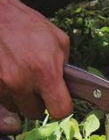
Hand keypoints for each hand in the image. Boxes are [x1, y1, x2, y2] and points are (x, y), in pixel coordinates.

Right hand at [0, 0, 71, 121]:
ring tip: (23, 78)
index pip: (60, 111)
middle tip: (38, 88)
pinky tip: (11, 74)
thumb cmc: (27, 25)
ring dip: (22, 98)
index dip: (62, 108)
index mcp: (45, 71)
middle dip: (39, 104)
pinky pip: (3, 99)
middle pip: (35, 114)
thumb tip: (70, 87)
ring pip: (17, 108)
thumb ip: (67, 68)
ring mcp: (2, 84)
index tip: (60, 102)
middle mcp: (21, 81)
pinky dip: (8, 91)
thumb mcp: (59, 41)